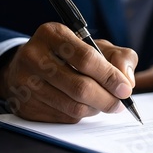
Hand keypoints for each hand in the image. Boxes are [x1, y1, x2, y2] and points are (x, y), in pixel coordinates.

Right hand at [0, 22, 137, 122]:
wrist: (30, 67)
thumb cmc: (71, 55)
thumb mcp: (97, 46)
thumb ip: (119, 57)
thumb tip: (127, 82)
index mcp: (53, 34)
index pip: (86, 58)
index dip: (110, 77)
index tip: (125, 89)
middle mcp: (34, 56)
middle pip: (79, 87)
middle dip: (106, 99)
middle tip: (119, 104)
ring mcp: (26, 83)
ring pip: (73, 106)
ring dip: (95, 109)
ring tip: (103, 103)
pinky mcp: (25, 106)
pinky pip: (64, 117)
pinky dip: (81, 115)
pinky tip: (83, 106)